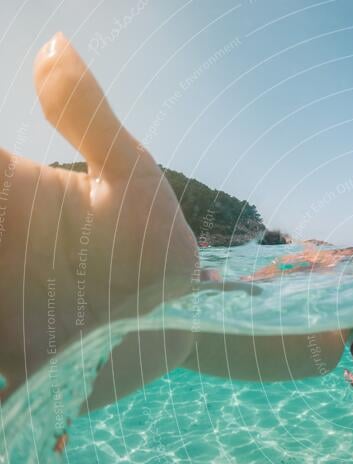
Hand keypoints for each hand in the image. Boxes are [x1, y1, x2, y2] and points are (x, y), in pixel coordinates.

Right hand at [0, 34, 197, 397]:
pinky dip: (2, 375)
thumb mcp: (133, 177)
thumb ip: (89, 117)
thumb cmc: (153, 239)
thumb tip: (53, 40)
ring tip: (6, 294)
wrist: (179, 319)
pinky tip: (11, 378)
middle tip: (4, 247)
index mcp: (9, 194)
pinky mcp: (9, 354)